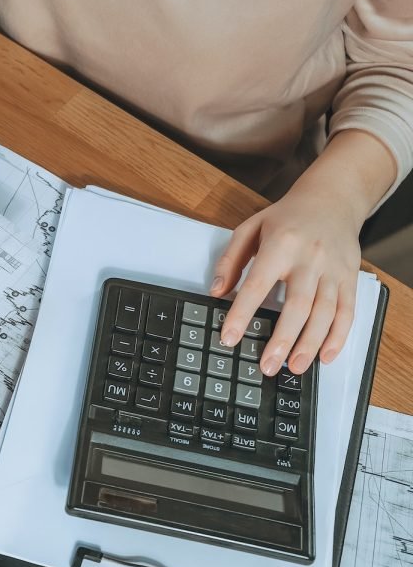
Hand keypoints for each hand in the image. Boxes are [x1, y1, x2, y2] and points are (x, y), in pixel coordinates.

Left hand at [209, 184, 362, 376]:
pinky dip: (338, 337)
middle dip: (282, 340)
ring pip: (325, 313)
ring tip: (294, 367)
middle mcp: (310, 258)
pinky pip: (347, 311)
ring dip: (310, 344)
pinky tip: (325, 356)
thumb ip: (231, 260)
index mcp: (281, 244)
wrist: (333, 198)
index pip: (258, 284)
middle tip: (267, 365)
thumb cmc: (288, 217)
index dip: (242, 313)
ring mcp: (333, 270)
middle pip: (297, 305)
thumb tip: (216, 291)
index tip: (230, 337)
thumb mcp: (250, 228)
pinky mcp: (350, 277)